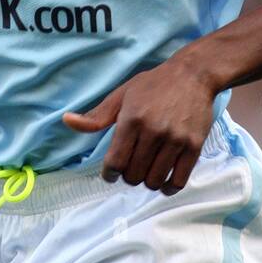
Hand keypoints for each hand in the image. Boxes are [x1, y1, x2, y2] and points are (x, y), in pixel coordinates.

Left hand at [62, 57, 216, 193]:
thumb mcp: (121, 95)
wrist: (193, 75)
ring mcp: (176, 140)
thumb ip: (96, 116)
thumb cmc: (154, 85)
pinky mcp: (194, 147)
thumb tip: (67, 120)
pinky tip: (164, 181)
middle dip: (128, 176)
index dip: (109, 174)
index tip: (110, 173)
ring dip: (147, 181)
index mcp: (132, 119)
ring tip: (147, 171)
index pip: (115, 163)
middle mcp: (153, 131)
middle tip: (131, 167)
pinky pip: (178, 181)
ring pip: (154, 181)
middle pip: (133, 176)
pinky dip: (168, 187)